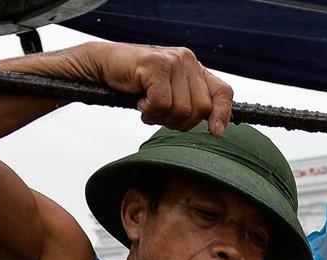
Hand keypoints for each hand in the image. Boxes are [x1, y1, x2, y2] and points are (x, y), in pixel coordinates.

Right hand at [81, 43, 233, 133]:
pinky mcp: (155, 65)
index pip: (223, 92)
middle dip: (180, 122)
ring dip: (161, 117)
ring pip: (181, 109)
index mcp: (194, 67)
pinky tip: (140, 101)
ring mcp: (172, 61)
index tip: (215, 132)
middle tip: (160, 114)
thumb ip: (190, 103)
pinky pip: (162, 103)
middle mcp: (187, 60)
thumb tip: (216, 128)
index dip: (223, 114)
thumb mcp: (168, 92)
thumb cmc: (135, 83)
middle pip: (201, 109)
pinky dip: (150, 110)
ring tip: (147, 106)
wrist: (103, 65)